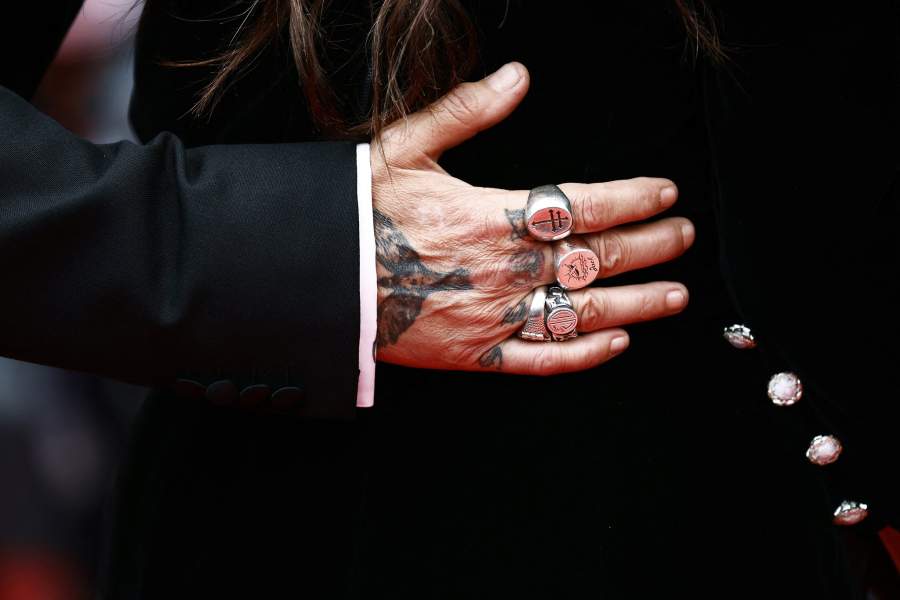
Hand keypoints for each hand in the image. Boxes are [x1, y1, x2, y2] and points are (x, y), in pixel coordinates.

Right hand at [371, 62, 693, 374]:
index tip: (666, 193)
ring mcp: (494, 316)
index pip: (584, 204)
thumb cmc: (358, 211)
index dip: (633, 198)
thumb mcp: (406, 147)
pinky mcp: (476, 354)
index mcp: (493, 215)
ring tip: (676, 294)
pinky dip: (584, 356)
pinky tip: (617, 344)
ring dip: (637, 302)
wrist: (318, 278)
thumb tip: (516, 77)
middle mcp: (504, 269)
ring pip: (582, 312)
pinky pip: (542, 360)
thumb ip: (466, 112)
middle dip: (650, 246)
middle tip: (684, 237)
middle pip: (596, 257)